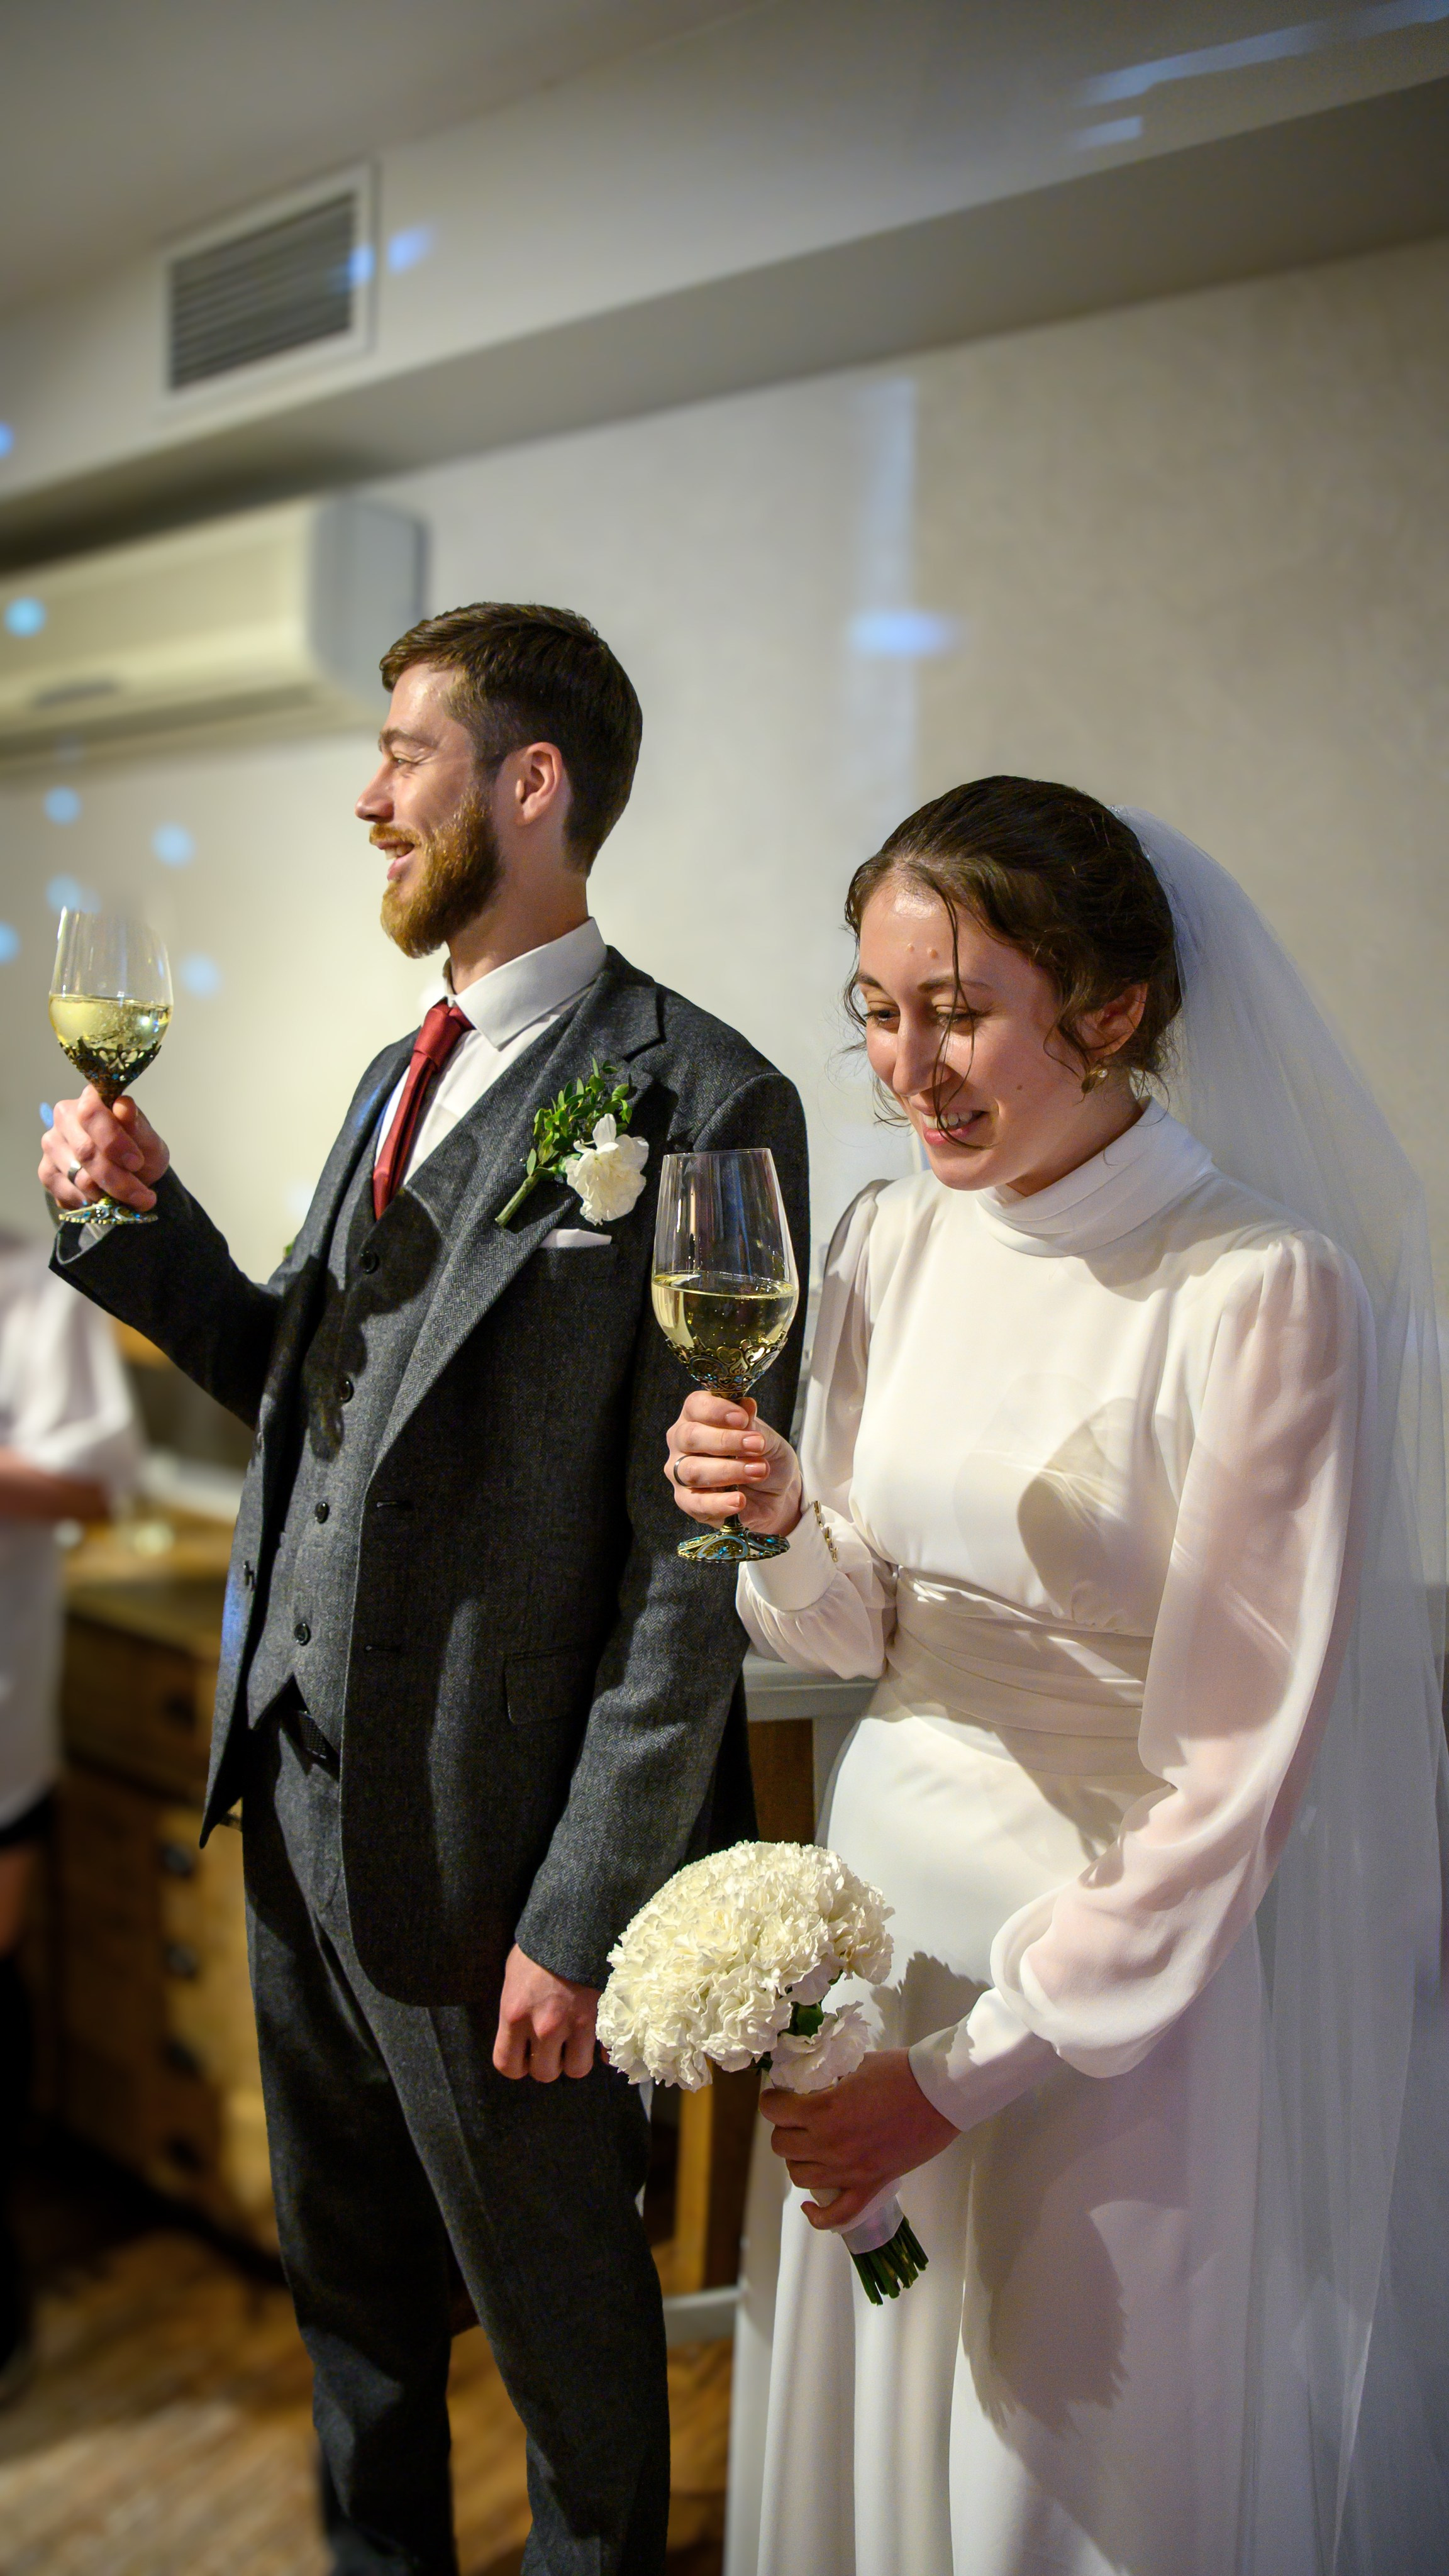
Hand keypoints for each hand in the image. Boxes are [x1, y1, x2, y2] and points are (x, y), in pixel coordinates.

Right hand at [40, 1089, 168, 1213]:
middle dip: (118, 1180)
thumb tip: (123, 1106)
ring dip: (108, 1196)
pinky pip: (66, 1193)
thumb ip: (137, 1126)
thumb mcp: (149, 1141)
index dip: (113, 1140)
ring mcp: (51, 1143)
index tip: (136, 1163)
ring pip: (78, 1177)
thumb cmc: (139, 1150)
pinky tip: (106, 1200)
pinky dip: (91, 1204)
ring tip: (130, 1200)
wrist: (131, 1175)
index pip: (91, 1113)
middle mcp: (65, 1116)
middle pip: (85, 1151)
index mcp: (91, 1099)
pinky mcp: (46, 1170)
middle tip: (143, 1197)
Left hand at [492, 1942, 599, 2081]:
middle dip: (549, 2063)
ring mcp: (576, 2023)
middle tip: (554, 2045)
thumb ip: (516, 2010)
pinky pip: (606, 2053)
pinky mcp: (604, 2018)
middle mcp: (544, 2026)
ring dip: (576, 2058)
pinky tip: (599, 2034)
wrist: (580, 1919)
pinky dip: (603, 2049)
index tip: (525, 2055)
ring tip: (576, 2040)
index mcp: (515, 2014)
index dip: (517, 2064)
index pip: (507, 2065)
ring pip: (576, 2069)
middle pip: (545, 2073)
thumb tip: (520, 2034)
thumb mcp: (514, 1974)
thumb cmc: (542, 1944)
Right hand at [665, 1391, 802, 1535]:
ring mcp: (680, 1472)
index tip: (743, 1419)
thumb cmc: (763, 1457)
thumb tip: (746, 1406)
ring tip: (758, 1472)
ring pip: (692, 1470)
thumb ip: (753, 1425)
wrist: (776, 1493)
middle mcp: (683, 1442)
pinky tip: (740, 1500)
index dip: (717, 1411)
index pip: (696, 1406)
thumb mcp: (766, 1438)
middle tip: (757, 1445)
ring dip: (728, 1471)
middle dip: (726, 1441)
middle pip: (690, 1437)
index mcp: (698, 1416)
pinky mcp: (687, 1502)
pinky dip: (720, 1502)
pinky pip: (696, 1503)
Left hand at [760, 2049, 957, 2229]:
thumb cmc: (901, 2072)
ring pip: (799, 2175)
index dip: (773, 2101)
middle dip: (785, 2128)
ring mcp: (849, 2170)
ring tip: (810, 2146)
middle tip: (798, 2117)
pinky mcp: (870, 2186)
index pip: (773, 2111)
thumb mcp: (855, 2064)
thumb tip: (809, 2080)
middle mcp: (830, 2144)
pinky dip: (818, 2216)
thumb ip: (827, 2077)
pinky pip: (836, 2215)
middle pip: (782, 2145)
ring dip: (799, 2159)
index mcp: (823, 2109)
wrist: (940, 2093)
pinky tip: (809, 2205)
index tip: (780, 2096)